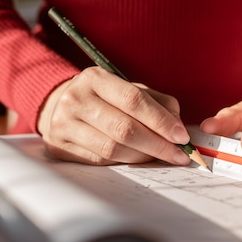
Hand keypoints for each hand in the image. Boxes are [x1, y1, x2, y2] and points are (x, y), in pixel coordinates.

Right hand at [37, 66, 191, 165]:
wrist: (59, 107)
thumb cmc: (104, 99)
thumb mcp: (128, 90)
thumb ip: (157, 102)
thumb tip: (177, 125)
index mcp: (95, 78)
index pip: (134, 100)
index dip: (161, 121)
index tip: (181, 136)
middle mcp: (76, 99)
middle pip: (124, 129)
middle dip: (158, 144)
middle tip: (180, 154)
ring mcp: (64, 124)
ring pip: (114, 149)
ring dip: (145, 157)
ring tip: (163, 157)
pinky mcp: (60, 147)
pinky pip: (102, 160)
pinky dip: (126, 162)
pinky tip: (140, 160)